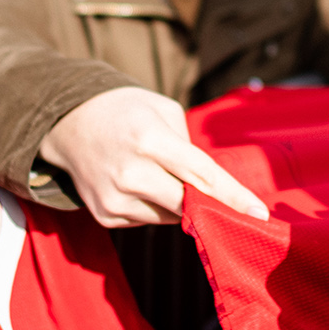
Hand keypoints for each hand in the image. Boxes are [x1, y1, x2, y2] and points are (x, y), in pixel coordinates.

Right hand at [38, 85, 268, 227]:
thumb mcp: (163, 109)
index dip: (233, 196)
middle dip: (203, 200)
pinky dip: (153, 206)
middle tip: (208, 190)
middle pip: (187, 203)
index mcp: (150, 140)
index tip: (260, 214)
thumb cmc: (127, 110)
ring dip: (175, 201)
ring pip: (168, 216)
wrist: (68, 122)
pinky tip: (137, 183)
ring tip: (154, 172)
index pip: (202, 175)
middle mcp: (130, 173)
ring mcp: (114, 198)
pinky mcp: (104, 215)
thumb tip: (206, 187)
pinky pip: (146, 221)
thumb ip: (190, 146)